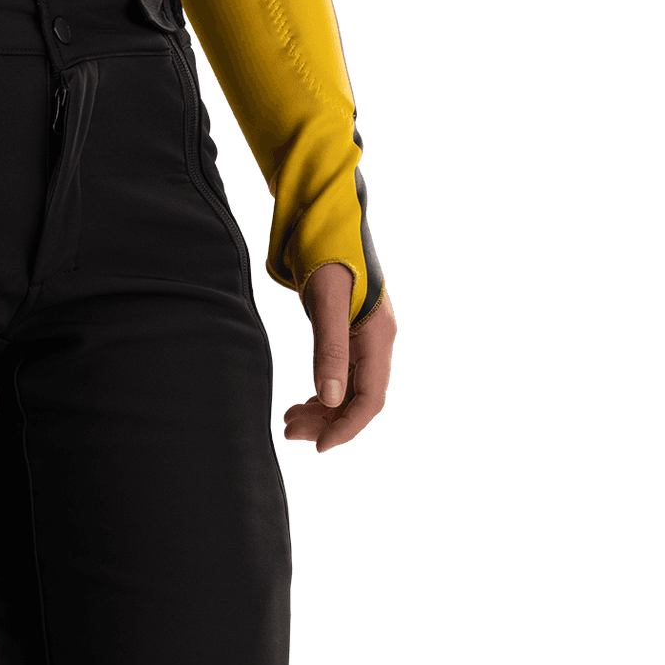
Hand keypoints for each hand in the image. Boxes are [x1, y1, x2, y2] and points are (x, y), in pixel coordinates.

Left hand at [282, 262, 396, 454]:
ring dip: (320, 412)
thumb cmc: (326, 249)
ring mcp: (362, 339)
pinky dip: (319, 396)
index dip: (346, 428)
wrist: (324, 216)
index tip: (318, 448)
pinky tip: (298, 404)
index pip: (371, 399)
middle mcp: (375, 341)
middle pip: (358, 401)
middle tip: (287, 430)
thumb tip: (329, 398)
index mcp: (378, 336)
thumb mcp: (324, 298)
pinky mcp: (347, 335)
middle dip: (327, 422)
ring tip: (287, 422)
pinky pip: (338, 378)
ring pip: (346, 392)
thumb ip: (329, 348)